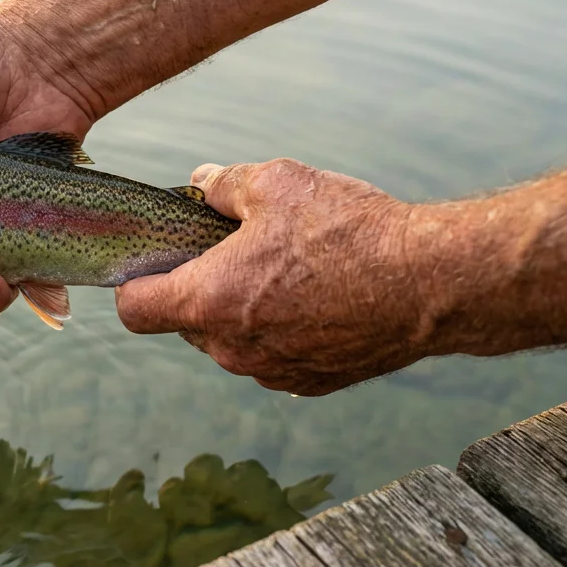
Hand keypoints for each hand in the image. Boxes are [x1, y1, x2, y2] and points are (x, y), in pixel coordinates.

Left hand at [115, 159, 427, 395]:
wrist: (431, 284)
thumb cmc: (350, 232)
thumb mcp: (279, 183)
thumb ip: (225, 185)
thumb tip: (201, 184)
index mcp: (208, 301)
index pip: (135, 311)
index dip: (136, 284)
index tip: (153, 264)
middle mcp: (231, 349)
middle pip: (185, 323)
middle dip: (199, 289)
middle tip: (235, 251)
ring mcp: (271, 371)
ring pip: (231, 342)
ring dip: (242, 311)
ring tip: (286, 270)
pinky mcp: (310, 383)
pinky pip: (274, 356)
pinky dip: (282, 331)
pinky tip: (318, 297)